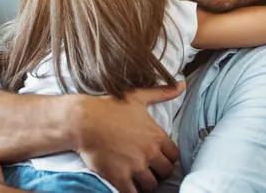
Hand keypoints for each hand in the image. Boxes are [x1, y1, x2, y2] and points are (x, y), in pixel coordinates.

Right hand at [70, 82, 185, 192]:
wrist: (83, 121)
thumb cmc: (110, 107)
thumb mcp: (138, 97)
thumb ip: (163, 93)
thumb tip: (182, 84)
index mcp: (156, 136)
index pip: (175, 156)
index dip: (168, 158)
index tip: (160, 158)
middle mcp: (149, 152)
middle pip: (166, 172)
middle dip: (159, 172)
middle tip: (150, 170)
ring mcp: (134, 166)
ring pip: (151, 185)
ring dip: (146, 184)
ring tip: (139, 179)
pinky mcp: (119, 177)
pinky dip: (133, 192)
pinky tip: (128, 186)